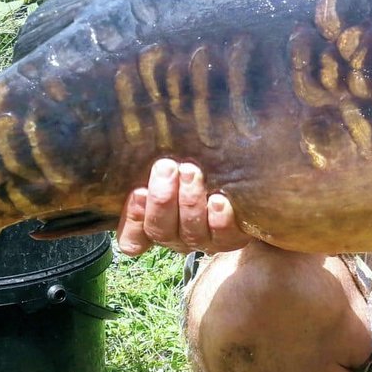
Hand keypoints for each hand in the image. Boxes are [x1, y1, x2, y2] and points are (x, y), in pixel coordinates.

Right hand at [116, 158, 252, 255]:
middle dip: (161, 199)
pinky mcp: (231, 239)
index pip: (132, 238)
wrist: (242, 188)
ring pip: (191, 232)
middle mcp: (175, 236)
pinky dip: (219, 219)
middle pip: (160, 229)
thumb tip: (129, 130)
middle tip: (166, 167)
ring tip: (191, 172)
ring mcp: (202, 240)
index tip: (138, 191)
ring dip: (189, 202)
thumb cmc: (191, 169)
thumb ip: (155, 165)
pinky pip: (223, 236)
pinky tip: (218, 200)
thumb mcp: (169, 168)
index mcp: (153, 224)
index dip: (133, 218)